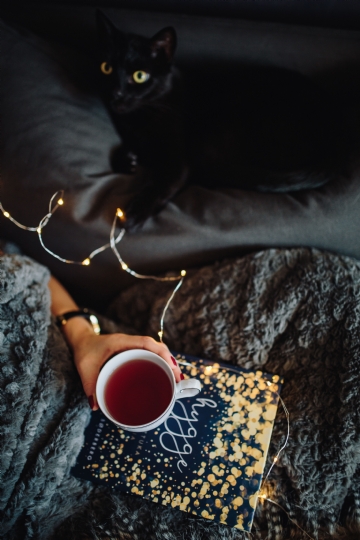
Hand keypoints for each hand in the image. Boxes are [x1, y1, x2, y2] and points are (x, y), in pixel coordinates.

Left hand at [64, 319, 182, 409]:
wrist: (81, 339)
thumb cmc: (84, 350)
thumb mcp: (85, 368)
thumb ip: (89, 386)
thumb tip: (96, 406)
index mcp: (121, 341)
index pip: (147, 343)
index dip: (162, 353)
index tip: (172, 366)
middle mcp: (130, 342)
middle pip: (156, 347)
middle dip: (170, 360)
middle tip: (178, 379)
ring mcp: (133, 346)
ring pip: (156, 350)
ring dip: (167, 362)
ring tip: (176, 379)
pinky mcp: (133, 351)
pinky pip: (150, 354)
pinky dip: (160, 363)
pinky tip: (165, 374)